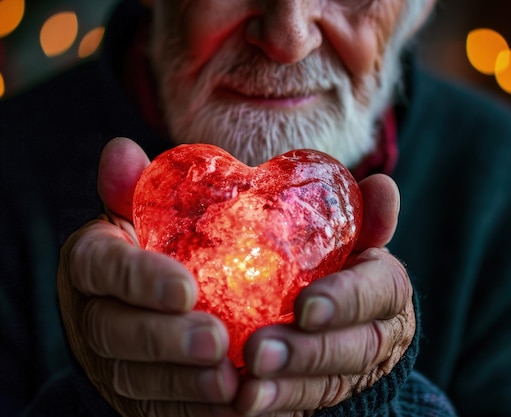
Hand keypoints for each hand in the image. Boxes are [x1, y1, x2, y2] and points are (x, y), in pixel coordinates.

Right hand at [57, 138, 239, 416]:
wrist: (149, 307)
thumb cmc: (157, 249)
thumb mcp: (145, 216)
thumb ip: (138, 188)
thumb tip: (121, 149)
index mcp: (93, 262)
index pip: (104, 268)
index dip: (139, 280)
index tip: (186, 288)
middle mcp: (95, 314)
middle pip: (117, 333)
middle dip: (166, 341)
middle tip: (218, 342)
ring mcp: (114, 361)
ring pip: (138, 380)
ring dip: (184, 386)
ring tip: (231, 384)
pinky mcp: (139, 396)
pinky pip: (163, 410)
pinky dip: (198, 412)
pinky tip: (236, 407)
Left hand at [235, 174, 416, 415]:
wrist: (339, 312)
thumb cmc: (337, 263)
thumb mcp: (350, 236)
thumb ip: (363, 215)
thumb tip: (383, 187)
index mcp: (387, 288)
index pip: (379, 294)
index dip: (346, 301)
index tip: (305, 306)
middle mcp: (378, 335)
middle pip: (354, 350)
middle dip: (308, 354)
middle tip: (258, 353)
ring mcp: (352, 372)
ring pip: (328, 387)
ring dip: (287, 391)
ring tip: (245, 393)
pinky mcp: (323, 395)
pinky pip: (304, 409)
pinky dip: (276, 410)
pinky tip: (242, 407)